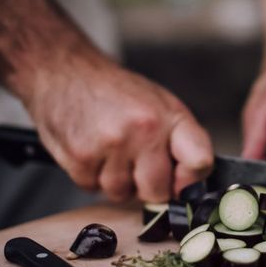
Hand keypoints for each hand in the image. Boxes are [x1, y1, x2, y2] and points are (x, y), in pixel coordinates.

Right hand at [27, 55, 212, 202]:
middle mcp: (144, 130)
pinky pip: (92, 189)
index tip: (179, 181)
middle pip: (158, 192)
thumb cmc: (114, 91)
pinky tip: (90, 150)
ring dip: (115, 181)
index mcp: (169, 116)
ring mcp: (112, 144)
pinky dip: (90, 176)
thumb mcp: (158, 104)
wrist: (65, 71)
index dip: (190, 181)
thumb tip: (191, 183)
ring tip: (108, 150)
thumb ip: (179, 141)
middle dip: (146, 186)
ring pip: (122, 194)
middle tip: (135, 164)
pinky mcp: (81, 157)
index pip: (200, 162)